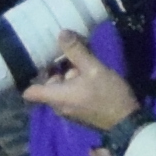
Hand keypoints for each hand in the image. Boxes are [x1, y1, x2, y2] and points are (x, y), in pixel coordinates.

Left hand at [19, 34, 142, 135]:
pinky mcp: (79, 113)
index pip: (30, 92)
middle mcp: (58, 106)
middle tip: (68, 55)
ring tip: (82, 63)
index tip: (40, 61)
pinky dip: (74, 86)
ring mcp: (68, 112)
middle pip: (47, 87)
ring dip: (68, 77)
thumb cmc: (107, 95)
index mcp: (56, 97)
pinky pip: (69, 97)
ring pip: (60, 91)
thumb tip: (61, 33)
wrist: (126, 121)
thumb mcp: (94, 69)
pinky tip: (90, 76)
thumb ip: (76, 51)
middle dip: (56, 71)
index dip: (31, 76)